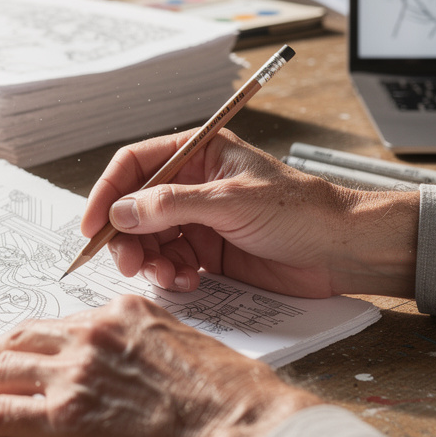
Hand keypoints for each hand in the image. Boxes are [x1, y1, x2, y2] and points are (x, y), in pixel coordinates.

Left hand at [0, 295, 319, 436]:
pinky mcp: (64, 416)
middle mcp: (92, 333)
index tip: (16, 353)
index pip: (60, 323)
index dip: (30, 340)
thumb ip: (150, 347)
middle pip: (19, 337)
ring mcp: (74, 372)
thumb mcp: (190, 347)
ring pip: (0, 370)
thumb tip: (135, 367)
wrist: (240, 429)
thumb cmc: (235, 399)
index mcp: (123, 313)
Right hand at [84, 130, 418, 297]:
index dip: (107, 192)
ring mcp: (201, 220)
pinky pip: (173, 264)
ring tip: (169, 276)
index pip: (135, 165)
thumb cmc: (301, 210)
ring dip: (151, 261)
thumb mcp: (230, 201)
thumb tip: (121, 212)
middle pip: (135, 207)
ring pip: (151, 240)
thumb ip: (172, 205)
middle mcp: (193, 184)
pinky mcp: (211, 254)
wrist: (343, 250)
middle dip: (128, 237)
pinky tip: (188, 283)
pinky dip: (172, 276)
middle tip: (131, 264)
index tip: (92, 226)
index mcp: (198, 153)